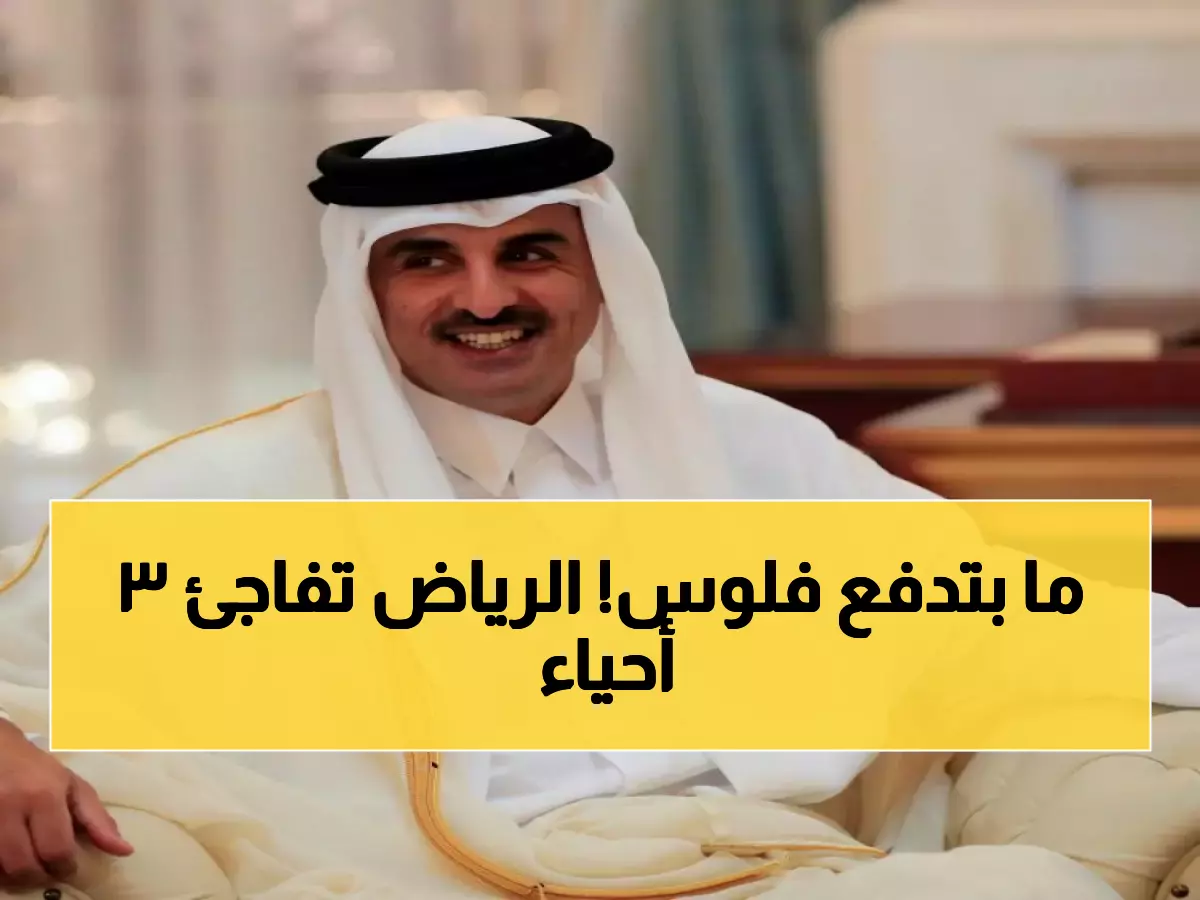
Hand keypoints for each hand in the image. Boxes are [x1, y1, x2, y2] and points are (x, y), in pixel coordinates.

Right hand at [0, 719, 132, 887]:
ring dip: (17, 876)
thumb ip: (98, 820)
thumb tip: (125, 850)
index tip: (68, 868)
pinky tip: (10, 860)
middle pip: (25, 864)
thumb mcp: (74, 787)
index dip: (64, 867)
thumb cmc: (38, 771)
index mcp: (44, 796)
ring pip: (1, 868)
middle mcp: (11, 806)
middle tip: (48, 871)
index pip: (56, 849)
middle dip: (40, 876)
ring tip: (30, 866)